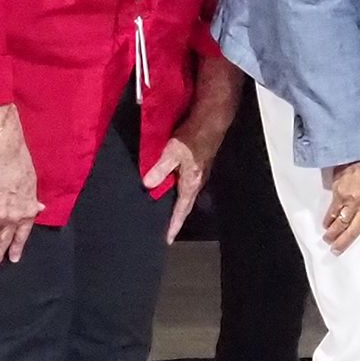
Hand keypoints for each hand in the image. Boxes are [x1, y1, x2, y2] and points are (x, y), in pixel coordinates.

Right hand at [0, 111, 39, 265]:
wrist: (3, 159)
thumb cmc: (21, 168)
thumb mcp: (32, 186)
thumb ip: (32, 201)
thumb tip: (38, 208)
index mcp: (27, 212)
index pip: (23, 235)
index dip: (17, 247)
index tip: (14, 258)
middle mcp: (12, 218)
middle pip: (3, 240)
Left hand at [143, 125, 216, 239]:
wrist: (212, 120)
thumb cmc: (193, 137)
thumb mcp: (173, 152)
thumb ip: (160, 168)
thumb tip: (147, 184)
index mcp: (191, 183)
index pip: (181, 210)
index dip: (174, 225)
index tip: (168, 240)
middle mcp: (197, 181)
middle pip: (185, 205)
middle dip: (176, 218)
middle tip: (166, 230)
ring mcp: (199, 172)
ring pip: (186, 194)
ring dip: (177, 204)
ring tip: (166, 212)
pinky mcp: (198, 164)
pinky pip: (186, 183)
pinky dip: (178, 191)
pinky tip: (170, 187)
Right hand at [322, 153, 359, 254]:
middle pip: (356, 230)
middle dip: (345, 243)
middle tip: (337, 252)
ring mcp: (352, 200)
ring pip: (342, 224)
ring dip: (334, 235)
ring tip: (328, 241)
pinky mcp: (339, 194)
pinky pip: (333, 211)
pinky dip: (328, 220)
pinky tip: (325, 225)